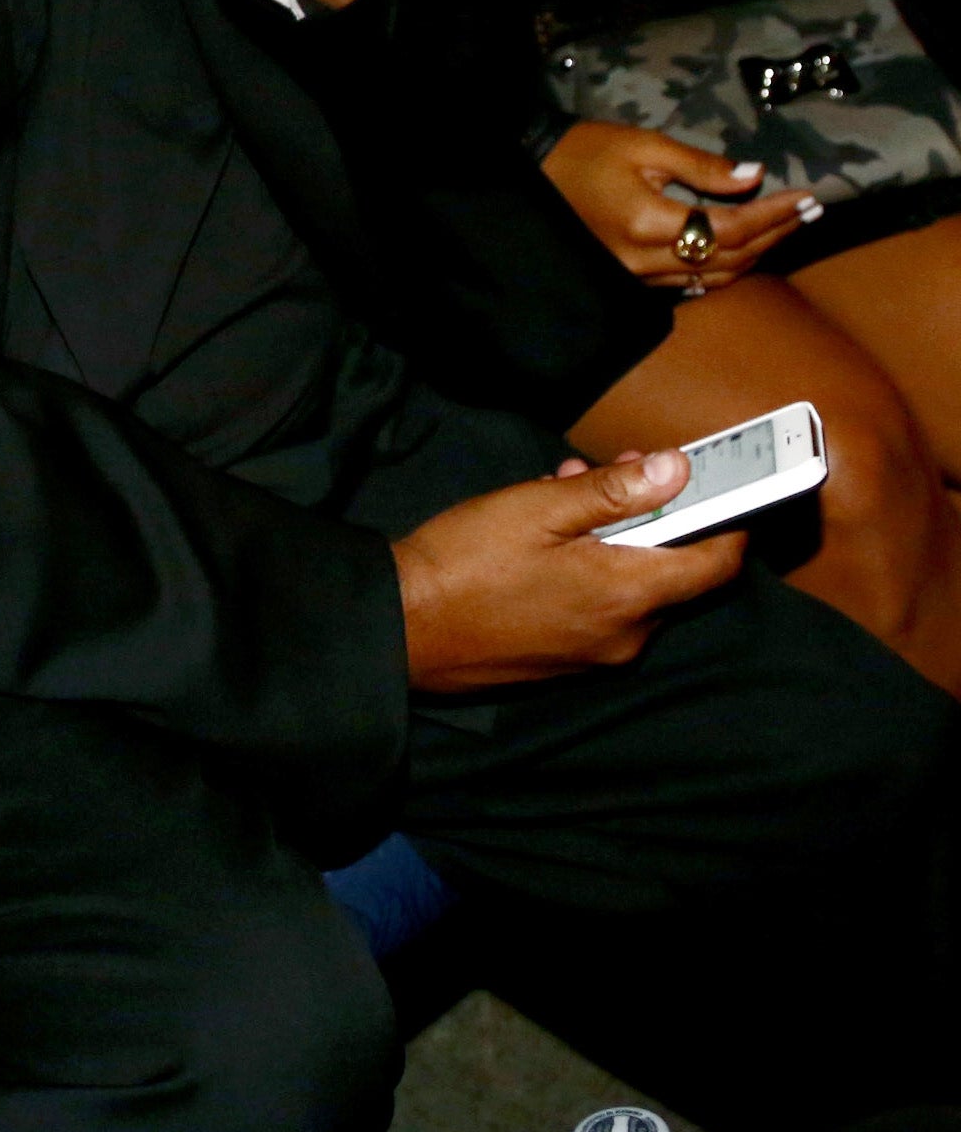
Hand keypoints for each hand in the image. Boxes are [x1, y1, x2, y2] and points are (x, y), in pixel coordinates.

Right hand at [394, 452, 746, 690]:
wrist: (404, 628)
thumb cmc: (466, 561)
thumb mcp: (536, 508)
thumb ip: (613, 491)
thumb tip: (678, 469)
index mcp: (627, 595)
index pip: (717, 564)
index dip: (728, 521)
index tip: (715, 485)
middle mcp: (626, 635)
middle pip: (670, 573)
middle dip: (652, 517)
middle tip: (612, 469)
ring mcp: (596, 654)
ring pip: (631, 588)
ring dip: (614, 541)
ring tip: (561, 495)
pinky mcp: (566, 662)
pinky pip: (601, 611)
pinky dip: (591, 572)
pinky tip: (545, 542)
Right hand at [541, 121, 814, 289]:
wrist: (533, 173)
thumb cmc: (585, 151)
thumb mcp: (643, 146)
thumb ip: (700, 166)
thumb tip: (754, 176)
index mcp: (647, 223)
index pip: (729, 228)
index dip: (774, 215)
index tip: (807, 198)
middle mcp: (645, 260)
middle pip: (730, 258)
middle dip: (775, 234)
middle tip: (810, 211)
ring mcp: (637, 276)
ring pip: (715, 277)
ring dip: (756, 254)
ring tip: (786, 227)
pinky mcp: (633, 279)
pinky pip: (691, 282)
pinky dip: (724, 267)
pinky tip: (744, 248)